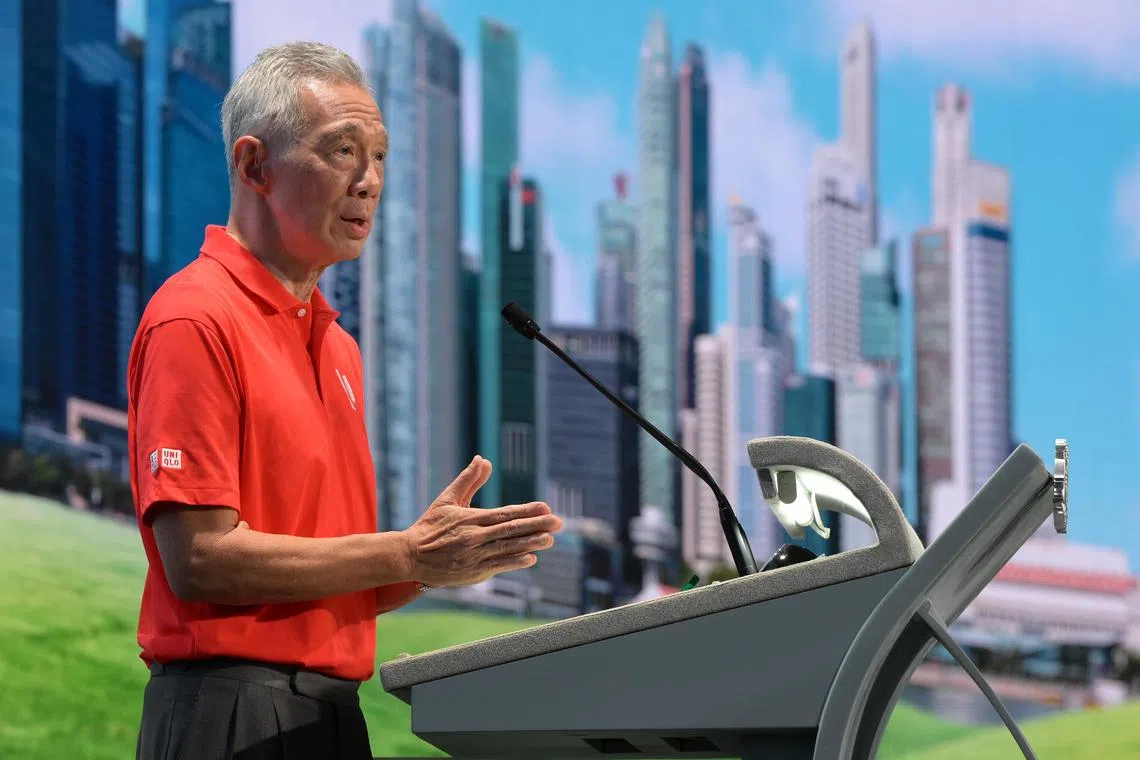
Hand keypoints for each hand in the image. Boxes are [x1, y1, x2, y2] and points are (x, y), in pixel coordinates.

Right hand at [401, 456, 562, 587]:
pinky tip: (531, 558)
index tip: (545, 507)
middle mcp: (474, 537)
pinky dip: (514, 562)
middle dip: (536, 526)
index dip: (526, 511)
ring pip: (507, 549)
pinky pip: (497, 566)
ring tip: (549, 539)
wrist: (409, 556)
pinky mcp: (472, 573)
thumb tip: (483, 459)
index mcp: (470, 518)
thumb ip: (468, 480)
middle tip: (558, 522)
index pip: (504, 513)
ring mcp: (474, 556)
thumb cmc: (430, 526)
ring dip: (530, 544)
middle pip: (510, 530)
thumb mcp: (447, 499)